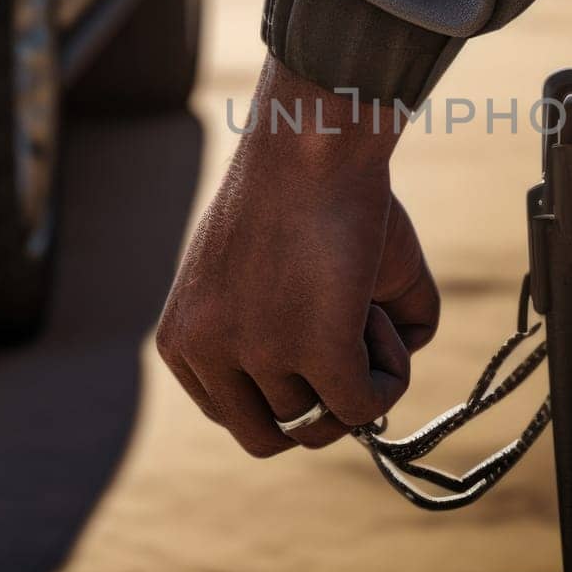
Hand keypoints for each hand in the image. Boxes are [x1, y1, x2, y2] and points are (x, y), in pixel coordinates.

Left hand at [155, 57, 440, 454]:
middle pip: (270, 433)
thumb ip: (297, 350)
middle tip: (346, 338)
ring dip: (359, 376)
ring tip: (365, 308)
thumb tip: (358, 402)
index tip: (314, 337)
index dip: (284, 387)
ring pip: (324, 420)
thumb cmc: (304, 192)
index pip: (232, 414)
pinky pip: (365, 406)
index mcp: (182, 339)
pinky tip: (383, 322)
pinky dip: (388, 378)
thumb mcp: (275, 281)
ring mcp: (257, 352)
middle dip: (317, 401)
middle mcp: (205, 352)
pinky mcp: (316, 347)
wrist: (315, 138)